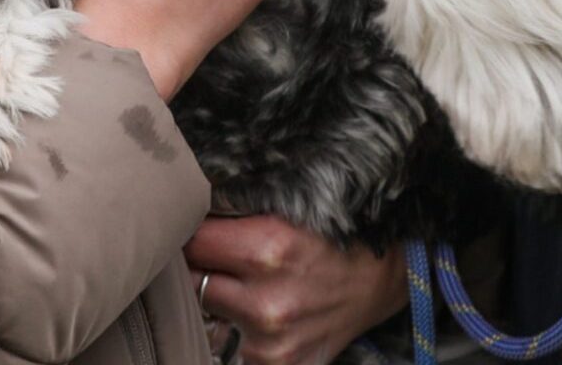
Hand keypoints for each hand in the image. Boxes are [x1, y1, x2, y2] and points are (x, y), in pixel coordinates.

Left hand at [188, 213, 407, 364]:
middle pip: (192, 278)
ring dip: (217, 295)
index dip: (189, 229)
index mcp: (268, 249)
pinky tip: (263, 310)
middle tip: (221, 253)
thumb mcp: (285, 214)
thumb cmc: (331, 240)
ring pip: (206, 310)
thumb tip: (182, 211)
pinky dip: (238, 325)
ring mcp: (270, 341)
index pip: (191, 239)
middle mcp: (267, 302)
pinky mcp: (274, 364)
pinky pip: (230, 340)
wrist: (379, 282)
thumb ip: (233, 214)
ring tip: (249, 281)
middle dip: (200, 264)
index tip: (194, 225)